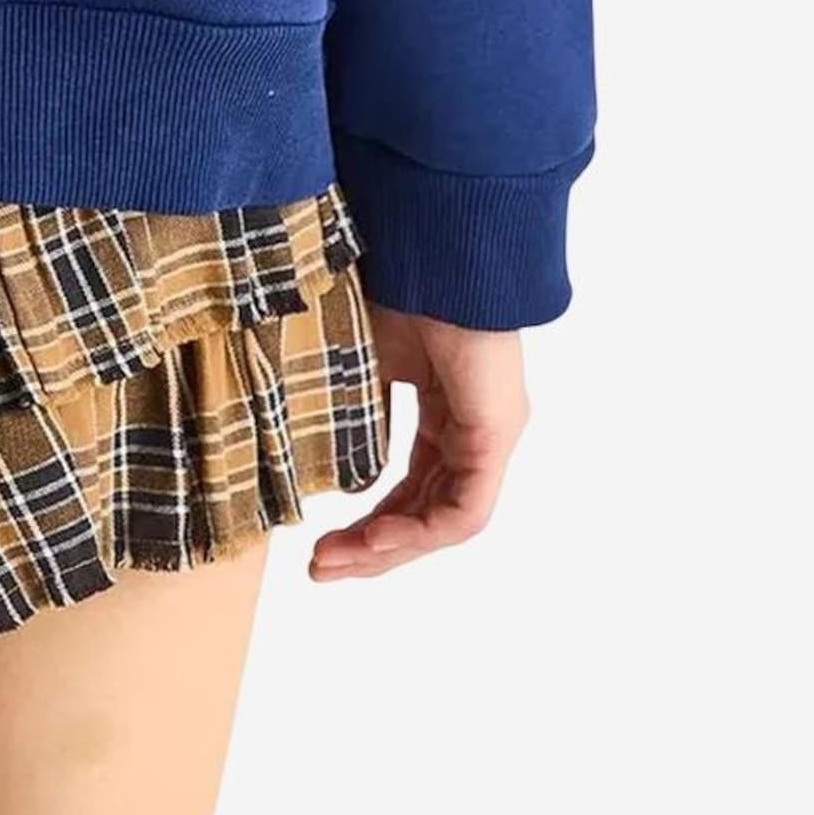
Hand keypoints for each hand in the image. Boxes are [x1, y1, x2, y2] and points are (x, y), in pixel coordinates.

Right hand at [308, 304, 529, 580]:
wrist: (432, 246)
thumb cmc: (398, 284)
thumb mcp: (365, 360)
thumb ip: (358, 413)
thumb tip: (341, 473)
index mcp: (448, 411)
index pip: (412, 487)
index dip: (368, 522)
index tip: (318, 541)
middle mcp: (474, 431)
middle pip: (425, 514)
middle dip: (371, 549)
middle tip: (319, 568)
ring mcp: (490, 437)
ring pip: (443, 521)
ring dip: (388, 550)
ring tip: (334, 563)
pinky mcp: (495, 436)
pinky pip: (463, 511)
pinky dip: (418, 532)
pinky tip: (373, 541)